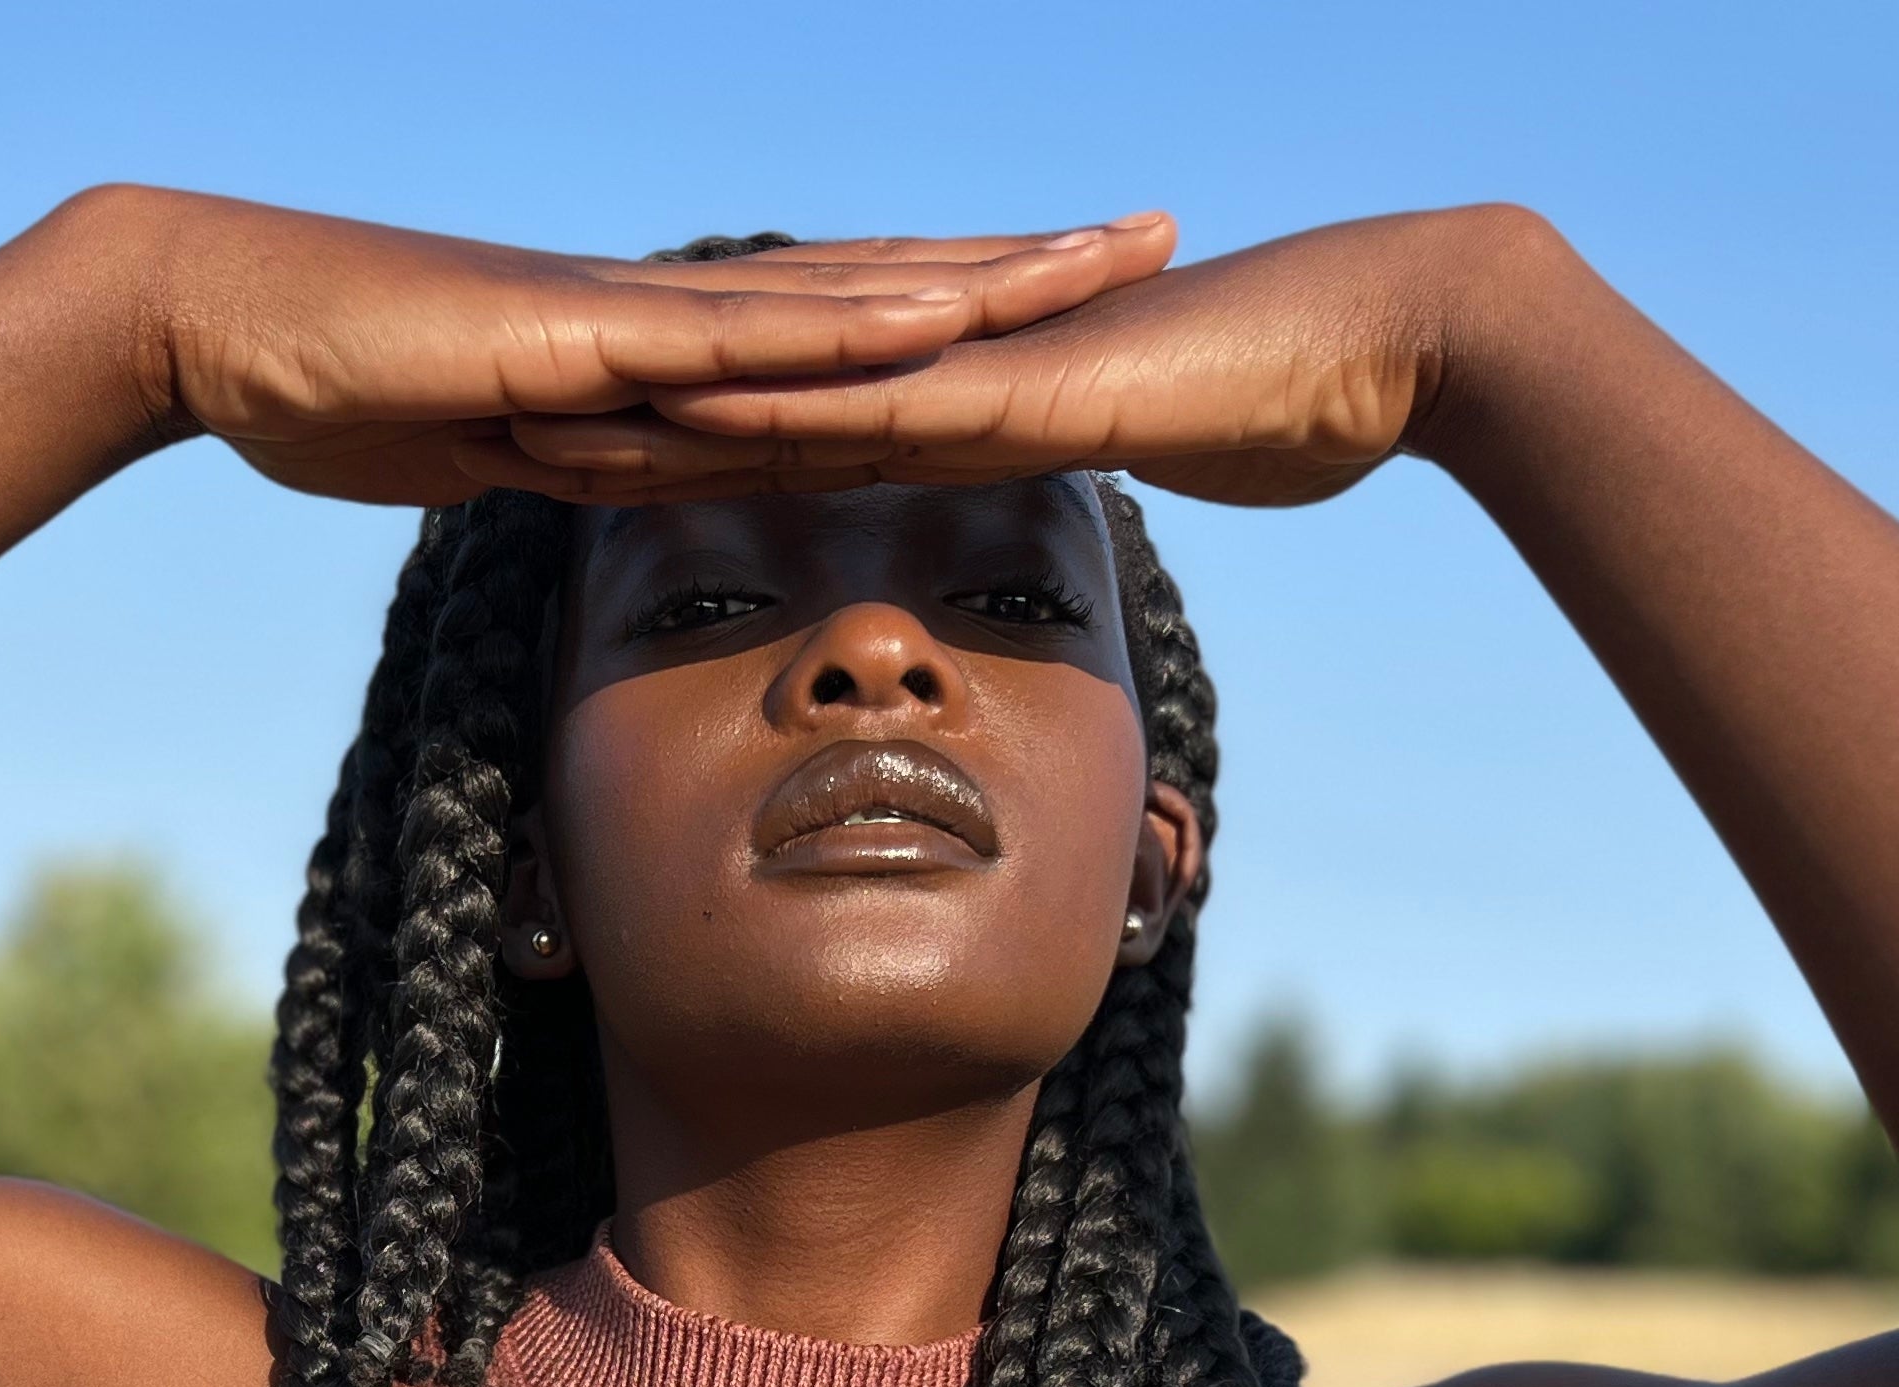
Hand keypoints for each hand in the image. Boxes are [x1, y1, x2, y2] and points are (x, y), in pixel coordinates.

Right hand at [94, 187, 1182, 507]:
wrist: (219, 333)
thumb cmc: (335, 387)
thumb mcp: (493, 445)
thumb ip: (575, 457)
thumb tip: (634, 483)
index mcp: (653, 339)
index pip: (837, 319)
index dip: (953, 302)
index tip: (1064, 296)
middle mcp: (668, 306)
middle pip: (875, 282)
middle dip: (1017, 266)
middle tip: (1150, 234)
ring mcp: (633, 309)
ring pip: (839, 292)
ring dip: (972, 278)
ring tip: (1098, 260)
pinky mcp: (586, 330)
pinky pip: (741, 333)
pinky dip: (848, 327)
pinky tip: (942, 315)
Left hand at [459, 208, 1524, 509]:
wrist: (1404, 341)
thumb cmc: (1306, 403)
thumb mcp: (1160, 464)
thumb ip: (1095, 485)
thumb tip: (1064, 531)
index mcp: (973, 398)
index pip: (806, 427)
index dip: (692, 444)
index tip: (588, 464)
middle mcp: (955, 370)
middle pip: (761, 401)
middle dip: (625, 424)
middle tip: (494, 435)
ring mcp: (984, 366)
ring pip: (786, 391)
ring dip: (659, 410)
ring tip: (532, 422)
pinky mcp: (1023, 381)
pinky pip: (877, 396)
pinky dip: (776, 400)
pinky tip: (682, 403)